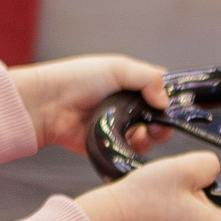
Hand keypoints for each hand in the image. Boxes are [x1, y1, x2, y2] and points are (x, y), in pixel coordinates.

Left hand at [10, 54, 168, 155]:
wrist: (49, 104)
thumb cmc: (78, 79)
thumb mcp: (118, 68)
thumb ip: (148, 79)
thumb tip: (165, 101)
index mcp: (131, 85)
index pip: (160, 93)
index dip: (169, 101)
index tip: (171, 107)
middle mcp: (127, 106)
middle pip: (158, 119)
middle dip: (163, 124)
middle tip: (158, 125)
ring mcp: (119, 127)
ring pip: (147, 138)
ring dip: (150, 138)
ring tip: (140, 133)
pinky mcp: (109, 146)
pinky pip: (130, 152)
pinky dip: (135, 149)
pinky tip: (130, 142)